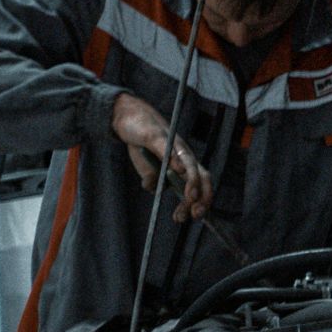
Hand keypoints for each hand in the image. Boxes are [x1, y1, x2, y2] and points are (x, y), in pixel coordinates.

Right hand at [112, 93, 211, 221]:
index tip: (196, 217)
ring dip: (192, 182)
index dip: (203, 200)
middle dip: (202, 196)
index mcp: (183, 163)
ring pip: (189, 163)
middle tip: (195, 214)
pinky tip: (178, 169)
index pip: (200, 182)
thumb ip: (152, 180)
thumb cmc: (141, 141)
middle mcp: (183, 154)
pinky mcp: (156, 135)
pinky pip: (167, 148)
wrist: (128, 115)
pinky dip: (175, 159)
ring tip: (191, 198)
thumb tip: (156, 190)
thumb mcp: (145, 167)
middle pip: (201, 175)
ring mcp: (172, 144)